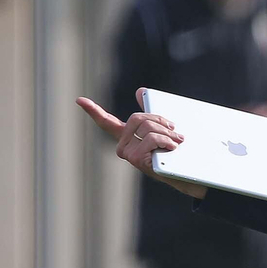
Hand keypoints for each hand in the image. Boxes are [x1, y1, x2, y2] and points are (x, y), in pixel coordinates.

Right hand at [76, 88, 207, 198]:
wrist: (187, 176)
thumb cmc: (175, 153)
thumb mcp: (163, 130)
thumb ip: (151, 114)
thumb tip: (140, 91)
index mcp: (127, 137)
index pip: (106, 122)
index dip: (93, 110)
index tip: (79, 100)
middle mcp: (123, 147)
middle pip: (138, 118)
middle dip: (160, 121)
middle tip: (176, 131)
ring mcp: (128, 154)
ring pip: (147, 127)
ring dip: (168, 133)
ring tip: (177, 142)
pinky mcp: (136, 160)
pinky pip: (151, 138)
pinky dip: (167, 141)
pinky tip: (172, 149)